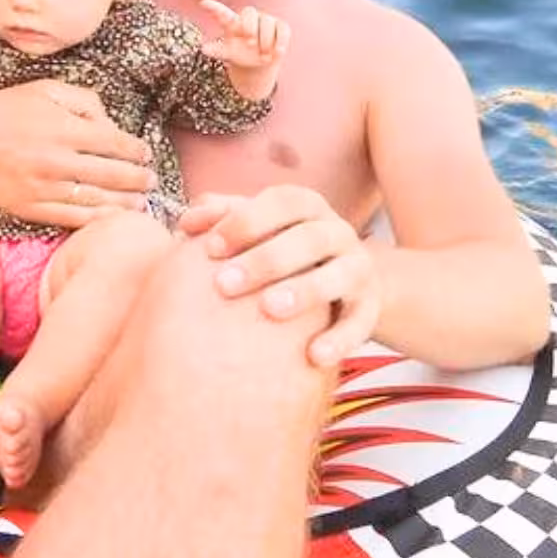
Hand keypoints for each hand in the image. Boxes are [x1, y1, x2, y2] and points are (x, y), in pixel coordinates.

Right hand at [0, 79, 155, 228]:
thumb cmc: (0, 109)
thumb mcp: (45, 88)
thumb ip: (84, 100)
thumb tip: (110, 123)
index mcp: (65, 128)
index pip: (117, 143)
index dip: (137, 151)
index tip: (145, 154)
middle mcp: (58, 160)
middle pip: (114, 175)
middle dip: (139, 180)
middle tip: (151, 181)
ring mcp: (44, 188)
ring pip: (97, 201)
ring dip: (124, 204)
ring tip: (139, 203)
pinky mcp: (29, 208)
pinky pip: (71, 218)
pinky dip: (95, 220)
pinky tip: (110, 218)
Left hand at [179, 187, 381, 368]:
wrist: (343, 283)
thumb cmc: (281, 251)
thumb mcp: (255, 229)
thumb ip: (220, 217)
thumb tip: (186, 221)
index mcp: (306, 206)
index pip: (281, 202)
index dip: (246, 221)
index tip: (210, 247)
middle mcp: (337, 232)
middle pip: (308, 238)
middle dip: (266, 259)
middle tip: (224, 284)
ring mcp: (358, 268)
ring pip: (340, 275)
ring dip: (305, 290)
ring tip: (270, 309)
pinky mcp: (370, 307)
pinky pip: (361, 322)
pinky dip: (340, 339)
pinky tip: (313, 356)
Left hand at [199, 0, 288, 99]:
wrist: (259, 62)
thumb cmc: (240, 54)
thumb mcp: (228, 53)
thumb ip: (217, 50)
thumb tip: (204, 48)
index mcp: (233, 23)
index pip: (223, 13)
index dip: (214, 8)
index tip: (203, 3)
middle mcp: (250, 17)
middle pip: (249, 12)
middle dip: (250, 26)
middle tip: (249, 43)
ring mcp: (266, 20)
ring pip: (268, 22)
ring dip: (265, 41)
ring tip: (263, 56)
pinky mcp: (281, 26)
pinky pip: (283, 29)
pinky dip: (280, 41)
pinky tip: (277, 52)